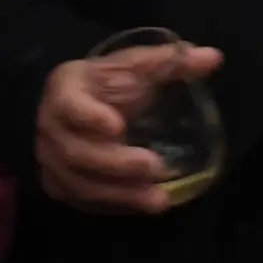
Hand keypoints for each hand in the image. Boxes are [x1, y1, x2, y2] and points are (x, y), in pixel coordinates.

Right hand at [36, 43, 224, 215]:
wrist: (82, 104)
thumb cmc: (110, 83)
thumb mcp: (138, 66)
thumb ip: (171, 62)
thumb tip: (213, 57)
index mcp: (65, 89)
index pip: (68, 105)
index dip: (89, 116)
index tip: (118, 125)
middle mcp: (50, 127)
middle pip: (75, 152)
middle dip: (115, 164)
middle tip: (154, 166)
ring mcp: (51, 159)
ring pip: (79, 183)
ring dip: (119, 193)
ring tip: (158, 198)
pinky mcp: (59, 184)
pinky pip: (83, 201)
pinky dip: (113, 205)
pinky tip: (143, 205)